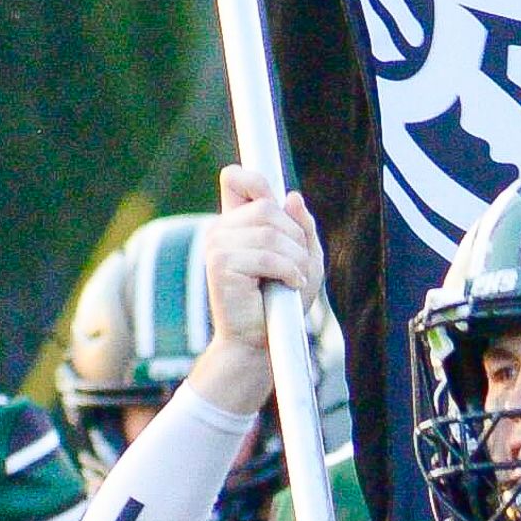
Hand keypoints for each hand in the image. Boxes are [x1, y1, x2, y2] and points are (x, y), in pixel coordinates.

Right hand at [201, 165, 322, 361]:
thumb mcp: (303, 259)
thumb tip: (292, 197)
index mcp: (237, 222)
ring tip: (294, 280)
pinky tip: (290, 286)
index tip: (271, 195)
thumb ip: (301, 228)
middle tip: (298, 266)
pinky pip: (268, 256)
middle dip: (296, 238)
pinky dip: (289, 272)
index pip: (237, 179)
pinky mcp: (220, 264)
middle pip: (269, 208)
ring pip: (272, 233)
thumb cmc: (282, 302)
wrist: (261, 342)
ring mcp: (217, 244)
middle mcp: (221, 228)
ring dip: (296, 259)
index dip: (253, 178)